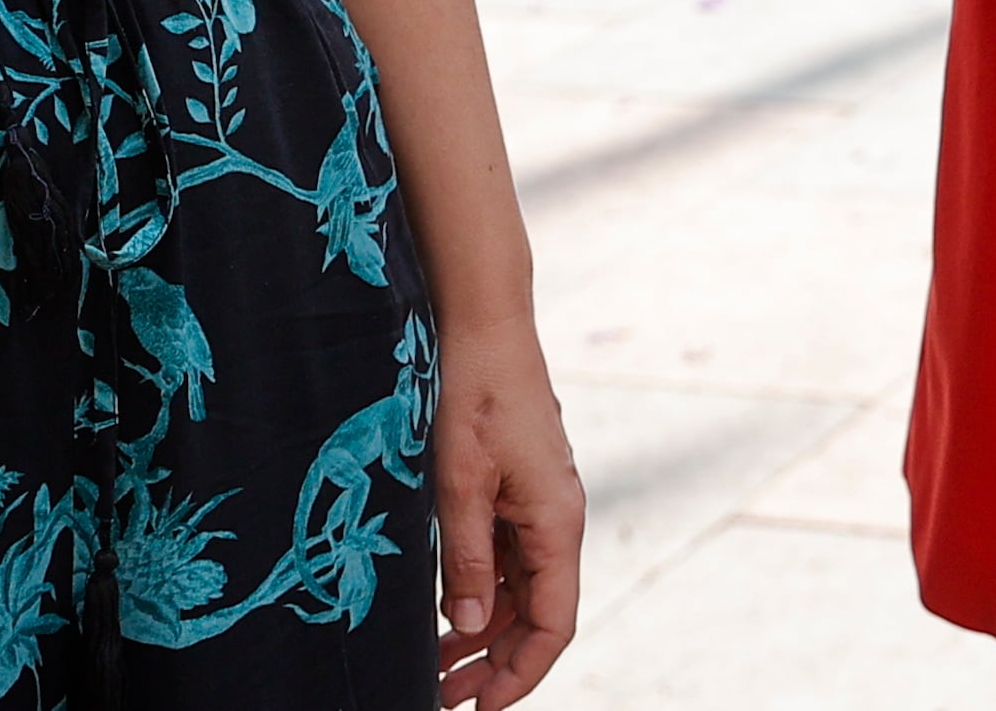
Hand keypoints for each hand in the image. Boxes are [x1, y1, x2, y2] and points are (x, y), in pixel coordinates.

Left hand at [429, 307, 582, 705]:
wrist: (484, 322)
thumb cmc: (473, 393)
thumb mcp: (459, 482)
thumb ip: (468, 558)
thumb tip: (472, 625)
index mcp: (557, 522)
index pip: (554, 623)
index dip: (522, 674)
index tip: (481, 709)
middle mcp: (558, 519)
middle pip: (540, 614)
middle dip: (497, 663)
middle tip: (443, 697)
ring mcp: (539, 504)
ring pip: (523, 590)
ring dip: (486, 632)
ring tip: (437, 668)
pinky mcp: (520, 489)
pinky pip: (510, 558)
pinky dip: (482, 593)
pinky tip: (448, 614)